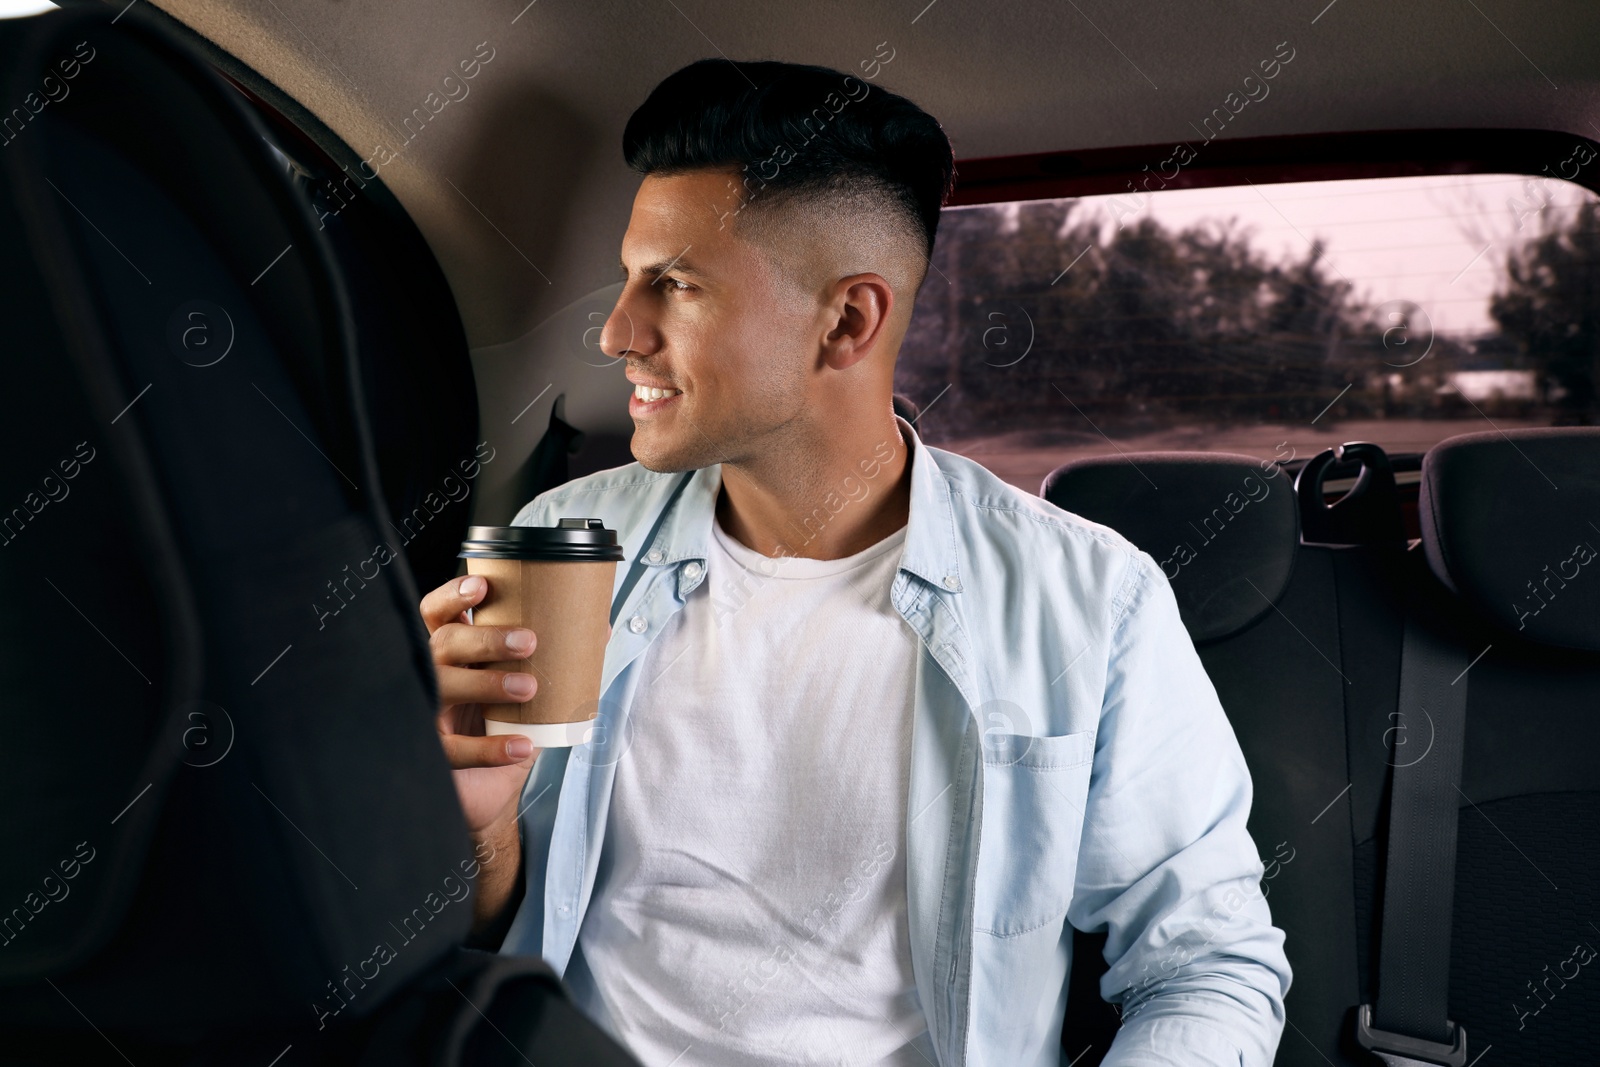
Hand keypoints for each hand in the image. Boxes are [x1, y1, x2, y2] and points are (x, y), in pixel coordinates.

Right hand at [421, 574, 540, 836]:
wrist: (490, 794)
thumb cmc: (505, 731)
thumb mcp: (532, 693)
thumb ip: (556, 661)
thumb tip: (602, 629)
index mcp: (451, 654)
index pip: (437, 613)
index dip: (453, 596)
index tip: (482, 588)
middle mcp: (430, 677)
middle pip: (443, 642)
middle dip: (485, 638)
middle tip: (529, 642)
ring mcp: (424, 715)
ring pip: (440, 685)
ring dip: (486, 682)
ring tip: (529, 688)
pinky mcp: (431, 756)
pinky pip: (452, 749)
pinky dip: (488, 748)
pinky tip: (522, 746)